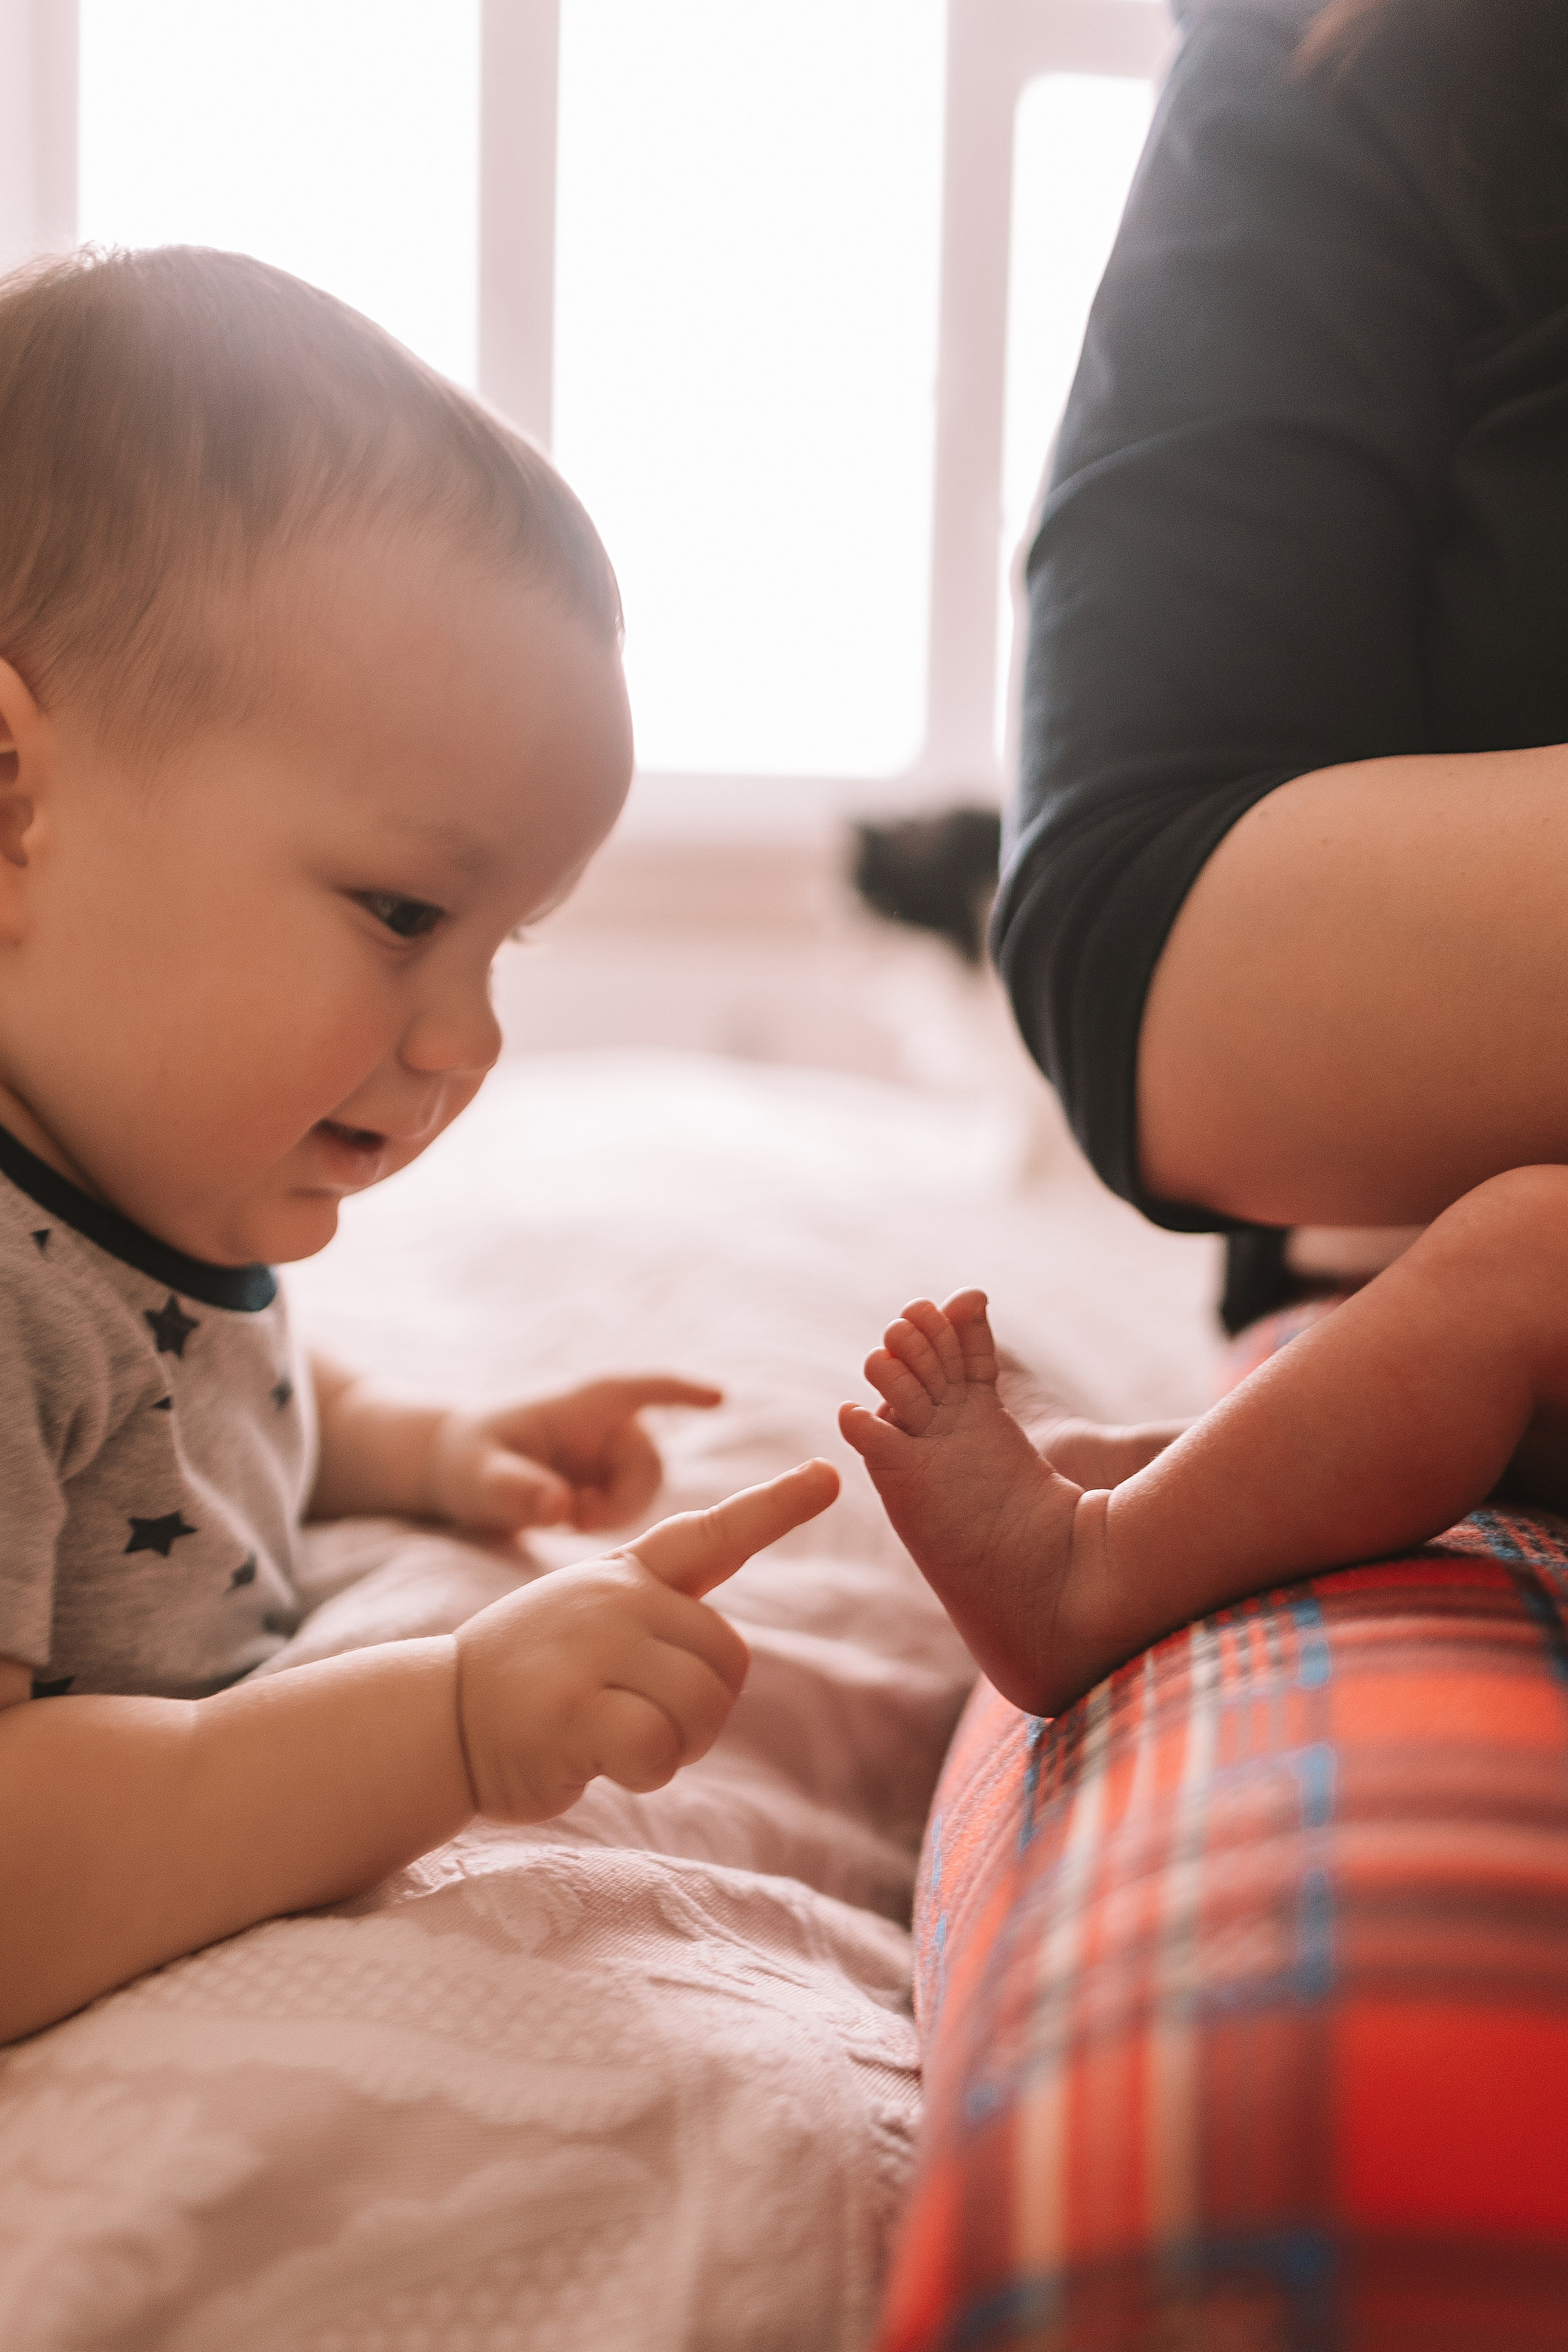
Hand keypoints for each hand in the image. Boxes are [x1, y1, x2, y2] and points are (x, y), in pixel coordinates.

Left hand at [427, 1375, 723, 1537]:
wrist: (458, 1469)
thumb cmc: (467, 1460)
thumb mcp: (478, 1480)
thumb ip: (514, 1492)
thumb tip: (559, 1508)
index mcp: (583, 1403)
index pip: (643, 1389)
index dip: (683, 1392)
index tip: (720, 1397)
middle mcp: (608, 1422)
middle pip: (651, 1464)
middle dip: (622, 1500)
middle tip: (573, 1520)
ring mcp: (612, 1449)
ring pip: (646, 1489)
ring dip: (613, 1512)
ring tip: (563, 1516)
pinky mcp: (612, 1476)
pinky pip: (632, 1503)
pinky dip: (606, 1518)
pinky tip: (567, 1517)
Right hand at [452, 1458, 839, 1821]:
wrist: (435, 1720)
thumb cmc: (529, 1686)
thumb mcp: (591, 1628)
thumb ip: (654, 1625)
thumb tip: (722, 1662)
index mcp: (626, 1576)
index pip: (713, 1534)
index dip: (777, 1506)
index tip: (829, 1473)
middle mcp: (615, 1597)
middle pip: (728, 1657)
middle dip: (702, 1708)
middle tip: (636, 1720)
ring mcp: (592, 1646)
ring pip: (702, 1704)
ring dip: (674, 1744)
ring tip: (612, 1737)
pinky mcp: (573, 1706)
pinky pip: (659, 1747)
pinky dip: (644, 1771)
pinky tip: (597, 1759)